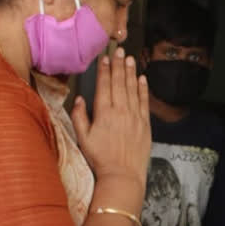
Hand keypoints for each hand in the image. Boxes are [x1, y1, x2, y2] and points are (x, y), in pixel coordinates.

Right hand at [71, 47, 150, 187]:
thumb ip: (79, 117)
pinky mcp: (145, 124)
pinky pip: (144, 102)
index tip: (105, 58)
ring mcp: (134, 116)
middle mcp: (120, 111)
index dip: (105, 70)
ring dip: (131, 73)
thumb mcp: (83, 139)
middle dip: (119, 65)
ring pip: (132, 89)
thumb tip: (79, 99)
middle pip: (119, 83)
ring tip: (130, 58)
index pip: (104, 86)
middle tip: (119, 50)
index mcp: (103, 113)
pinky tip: (142, 78)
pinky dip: (143, 89)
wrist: (123, 175)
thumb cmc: (100, 158)